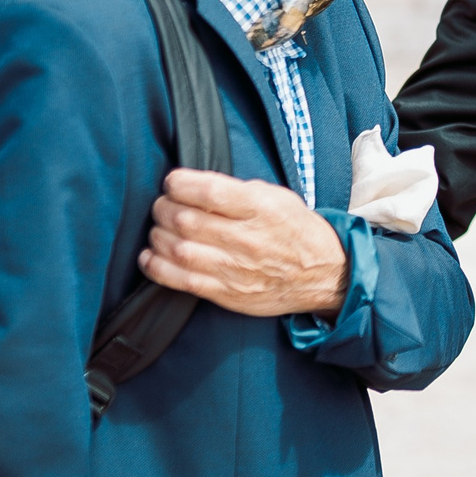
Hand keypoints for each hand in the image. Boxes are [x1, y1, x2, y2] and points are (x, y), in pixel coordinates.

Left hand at [140, 168, 347, 316]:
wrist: (324, 276)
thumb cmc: (297, 232)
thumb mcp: (278, 197)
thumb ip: (238, 190)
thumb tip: (196, 187)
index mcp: (261, 209)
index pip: (208, 192)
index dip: (179, 183)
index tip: (173, 182)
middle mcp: (247, 239)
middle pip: (185, 220)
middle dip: (163, 208)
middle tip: (164, 205)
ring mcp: (235, 269)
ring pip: (177, 249)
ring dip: (158, 235)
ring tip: (160, 228)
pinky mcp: (226, 294)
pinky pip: (180, 281)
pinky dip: (157, 267)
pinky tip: (151, 256)